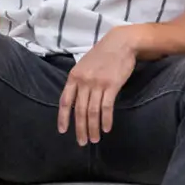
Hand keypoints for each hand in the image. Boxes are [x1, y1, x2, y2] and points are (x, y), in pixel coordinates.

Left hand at [58, 25, 138, 145]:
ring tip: (95, 139)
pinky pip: (106, 107)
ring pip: (92, 112)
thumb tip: (76, 99)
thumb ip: (79, 80)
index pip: (64, 101)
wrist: (122, 42)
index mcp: (74, 76)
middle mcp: (83, 81)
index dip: (63, 118)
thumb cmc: (104, 53)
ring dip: (93, 128)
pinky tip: (107, 128)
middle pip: (78, 110)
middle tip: (82, 142)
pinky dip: (106, 120)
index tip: (63, 131)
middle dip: (80, 129)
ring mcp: (97, 84)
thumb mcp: (85, 64)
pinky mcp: (111, 85)